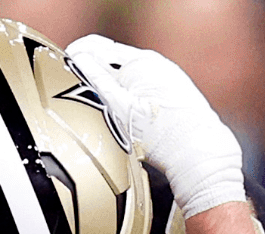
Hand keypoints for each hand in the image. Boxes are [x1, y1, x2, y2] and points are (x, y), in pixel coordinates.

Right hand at [65, 35, 245, 218]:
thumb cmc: (163, 136)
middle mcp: (154, 63)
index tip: (64, 80)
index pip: (94, 47)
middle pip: (110, 63)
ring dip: (112, 91)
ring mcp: (165, 76)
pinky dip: (129, 100)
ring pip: (125, 78)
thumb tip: (76, 60)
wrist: (200, 156)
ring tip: (110, 116)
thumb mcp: (120, 109)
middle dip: (93, 79)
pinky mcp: (171, 93)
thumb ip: (95, 82)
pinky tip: (131, 120)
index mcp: (139, 61)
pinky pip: (140, 90)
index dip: (74, 61)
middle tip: (84, 104)